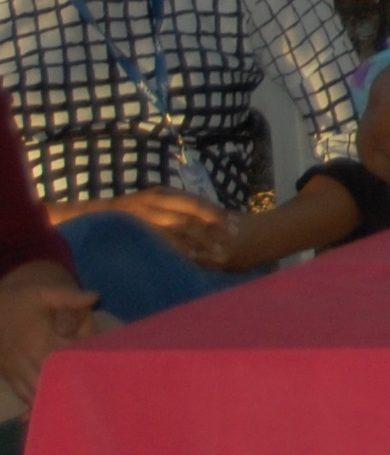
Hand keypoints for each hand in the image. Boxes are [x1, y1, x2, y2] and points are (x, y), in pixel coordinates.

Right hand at [0, 262, 96, 402]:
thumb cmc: (19, 301)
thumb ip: (68, 296)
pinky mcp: (9, 376)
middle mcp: (30, 355)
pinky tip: (49, 411)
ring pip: (38, 389)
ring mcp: (18, 368)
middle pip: (55, 375)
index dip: (84, 361)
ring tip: (76, 408)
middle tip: (94, 396)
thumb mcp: (43, 292)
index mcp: (42, 335)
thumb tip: (94, 297)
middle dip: (73, 386)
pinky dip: (35, 404)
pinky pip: (23, 394)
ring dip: (55, 398)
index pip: (68, 352)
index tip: (102, 369)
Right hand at [70, 188, 243, 267]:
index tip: (233, 224)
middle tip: (232, 240)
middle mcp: (152, 205)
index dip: (214, 214)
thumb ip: (176, 207)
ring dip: (198, 244)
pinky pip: (159, 244)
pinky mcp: (135, 235)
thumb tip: (209, 217)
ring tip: (218, 254)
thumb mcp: (154, 201)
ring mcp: (142, 220)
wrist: (90, 217)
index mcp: (161, 194)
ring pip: (175, 232)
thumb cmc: (131, 211)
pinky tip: (192, 259)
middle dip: (212, 230)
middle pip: (188, 218)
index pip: (194, 203)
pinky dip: (177, 252)